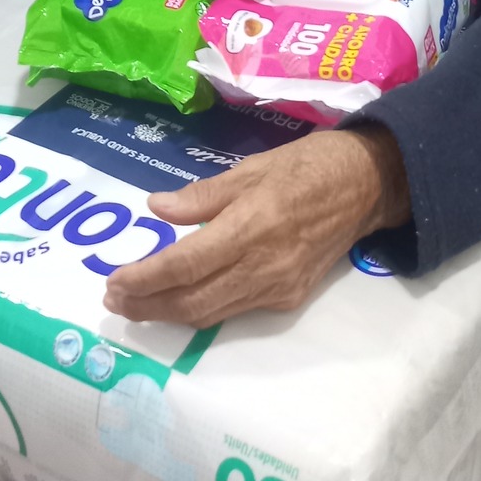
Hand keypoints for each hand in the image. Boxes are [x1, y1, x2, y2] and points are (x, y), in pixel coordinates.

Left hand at [101, 125, 411, 327]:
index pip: (185, 265)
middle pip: (193, 301)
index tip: (114, 281)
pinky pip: (235, 310)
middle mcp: (263, 265)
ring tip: (136, 305)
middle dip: (148, 306)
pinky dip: (202, 308)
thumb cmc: (307, 166)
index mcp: (250, 226)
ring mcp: (278, 287)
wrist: (367, 187)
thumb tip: (156, 207)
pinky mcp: (289, 298)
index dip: (145, 279)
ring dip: (169, 314)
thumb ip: (202, 195)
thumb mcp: (251, 167)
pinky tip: (181, 298)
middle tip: (113, 300)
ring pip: (212, 313)